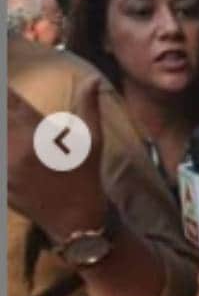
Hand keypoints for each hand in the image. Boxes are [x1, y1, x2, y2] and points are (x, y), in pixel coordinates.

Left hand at [7, 78, 107, 242]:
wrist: (75, 221)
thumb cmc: (85, 178)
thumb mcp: (93, 142)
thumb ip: (88, 107)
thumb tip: (93, 80)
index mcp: (38, 135)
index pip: (10, 101)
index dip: (5, 90)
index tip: (2, 74)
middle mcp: (14, 148)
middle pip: (0, 117)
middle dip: (3, 108)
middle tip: (6, 103)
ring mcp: (2, 166)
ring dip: (2, 128)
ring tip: (7, 125)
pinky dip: (2, 146)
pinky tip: (8, 143)